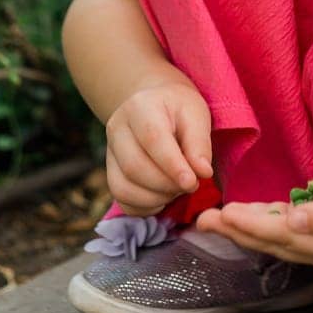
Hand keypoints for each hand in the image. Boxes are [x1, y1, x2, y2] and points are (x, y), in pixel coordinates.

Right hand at [105, 79, 213, 215]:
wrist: (157, 105)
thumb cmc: (179, 110)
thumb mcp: (196, 115)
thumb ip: (200, 144)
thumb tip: (203, 172)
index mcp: (140, 106)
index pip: (152, 139)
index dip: (172, 165)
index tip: (192, 182)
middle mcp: (117, 129)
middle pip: (134, 167)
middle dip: (166, 184)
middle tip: (191, 184)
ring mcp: (110, 153)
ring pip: (123, 188)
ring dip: (156, 198)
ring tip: (178, 189)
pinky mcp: (111, 172)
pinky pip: (122, 200)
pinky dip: (145, 206)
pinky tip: (164, 197)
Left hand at [194, 154, 312, 271]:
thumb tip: (293, 222)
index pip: (280, 238)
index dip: (250, 227)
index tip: (226, 214)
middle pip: (268, 242)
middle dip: (235, 231)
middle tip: (202, 220)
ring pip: (272, 235)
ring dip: (243, 226)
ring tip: (214, 218)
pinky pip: (284, 226)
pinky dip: (262, 218)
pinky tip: (245, 212)